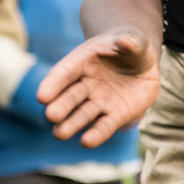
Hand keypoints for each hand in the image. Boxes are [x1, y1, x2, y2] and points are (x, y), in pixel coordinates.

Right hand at [37, 30, 159, 147]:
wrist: (141, 64)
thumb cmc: (132, 47)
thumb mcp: (136, 42)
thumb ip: (132, 42)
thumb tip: (125, 41)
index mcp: (83, 60)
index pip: (65, 72)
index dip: (53, 83)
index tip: (42, 96)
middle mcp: (86, 84)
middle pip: (70, 96)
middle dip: (60, 106)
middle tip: (50, 116)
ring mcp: (98, 101)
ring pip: (82, 114)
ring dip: (72, 124)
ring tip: (60, 134)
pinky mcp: (114, 116)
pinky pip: (104, 126)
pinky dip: (96, 134)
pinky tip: (87, 142)